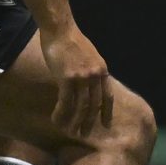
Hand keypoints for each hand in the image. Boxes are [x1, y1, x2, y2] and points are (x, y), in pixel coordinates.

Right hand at [40, 24, 112, 143]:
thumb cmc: (72, 41)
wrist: (61, 30)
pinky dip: (61, 113)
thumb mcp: (90, 56)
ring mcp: (82, 78)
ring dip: (75, 121)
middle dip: (89, 121)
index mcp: (103, 71)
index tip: (106, 125)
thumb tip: (89, 85)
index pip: (108, 96)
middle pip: (94, 105)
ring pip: (80, 107)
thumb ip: (92, 71)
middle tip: (84, 134)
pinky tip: (57, 120)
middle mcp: (95, 76)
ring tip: (70, 131)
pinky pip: (65, 102)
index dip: (107, 112)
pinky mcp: (67, 79)